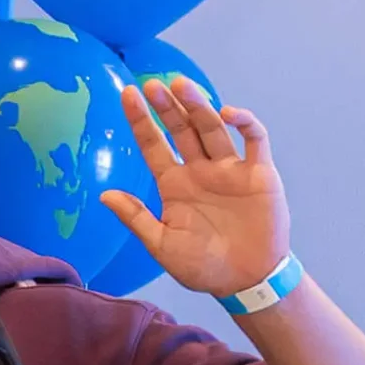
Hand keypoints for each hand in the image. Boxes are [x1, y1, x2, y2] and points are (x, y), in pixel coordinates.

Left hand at [100, 77, 290, 301]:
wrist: (244, 280)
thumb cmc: (201, 266)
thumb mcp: (161, 244)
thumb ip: (136, 217)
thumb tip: (105, 194)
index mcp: (173, 184)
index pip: (153, 145)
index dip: (141, 121)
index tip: (127, 95)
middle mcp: (199, 170)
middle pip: (182, 130)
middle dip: (168, 107)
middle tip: (152, 84)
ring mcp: (229, 170)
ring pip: (212, 129)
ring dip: (199, 106)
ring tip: (182, 85)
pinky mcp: (259, 174)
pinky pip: (254, 140)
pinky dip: (244, 123)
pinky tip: (228, 112)